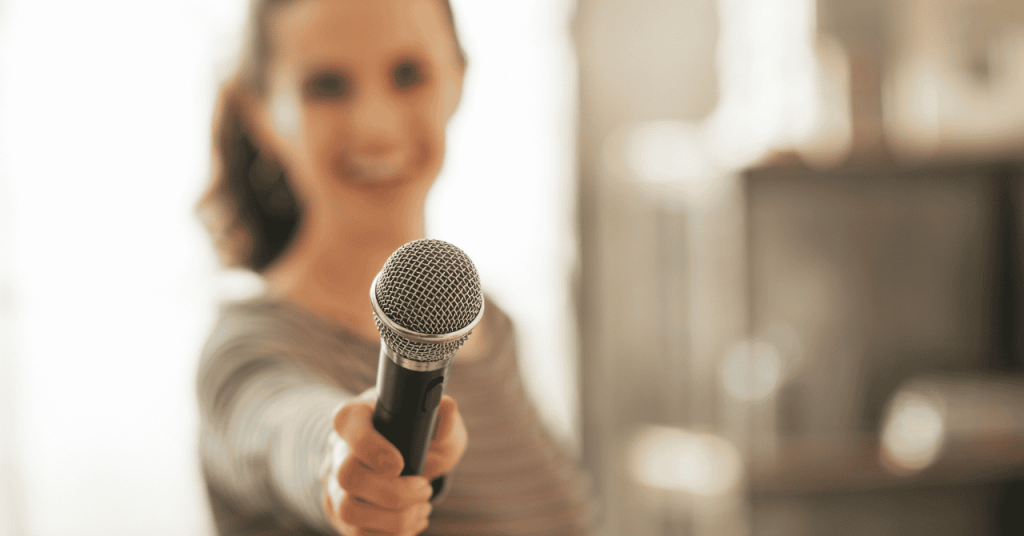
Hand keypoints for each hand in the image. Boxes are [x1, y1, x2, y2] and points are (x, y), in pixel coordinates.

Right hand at [323, 392, 467, 535]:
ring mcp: (335, 486)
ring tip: (422, 508)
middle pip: (348, 476)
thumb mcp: (434, 422)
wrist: (405, 457)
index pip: (347, 424)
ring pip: (348, 511)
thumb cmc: (417, 434)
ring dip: (394, 519)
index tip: (400, 463)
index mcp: (356, 418)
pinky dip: (391, 535)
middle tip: (424, 489)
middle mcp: (339, 451)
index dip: (371, 447)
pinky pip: (356, 534)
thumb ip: (442, 417)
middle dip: (393, 492)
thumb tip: (447, 405)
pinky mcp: (342, 515)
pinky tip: (412, 523)